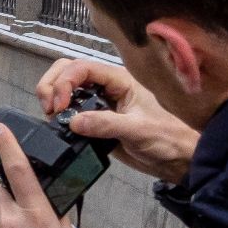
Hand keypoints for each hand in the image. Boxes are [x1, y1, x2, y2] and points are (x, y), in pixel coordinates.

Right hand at [36, 58, 198, 185]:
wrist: (178, 160)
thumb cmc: (168, 139)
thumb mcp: (138, 130)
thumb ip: (106, 124)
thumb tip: (73, 122)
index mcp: (119, 79)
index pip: (82, 68)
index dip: (64, 82)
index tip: (58, 106)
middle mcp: (106, 87)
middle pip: (68, 70)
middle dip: (52, 85)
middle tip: (49, 109)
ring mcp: (99, 103)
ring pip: (66, 89)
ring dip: (52, 98)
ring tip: (52, 118)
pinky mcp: (95, 121)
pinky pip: (70, 112)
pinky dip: (59, 116)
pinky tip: (59, 128)